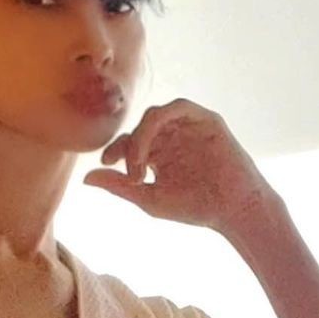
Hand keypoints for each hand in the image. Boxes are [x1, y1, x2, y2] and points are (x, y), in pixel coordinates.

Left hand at [82, 97, 277, 233]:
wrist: (233, 210)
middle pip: (139, 127)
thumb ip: (119, 187)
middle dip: (128, 146)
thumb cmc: (195, 207)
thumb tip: (86, 179)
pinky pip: (179, 107)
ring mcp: (189, 126)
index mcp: (159, 153)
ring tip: (141, 163)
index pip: (128, 142)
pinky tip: (154, 140)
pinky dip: (162, 119)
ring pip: (155, 115)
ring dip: (142, 135)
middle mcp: (173, 136)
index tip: (106, 164)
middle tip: (130, 173)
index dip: (114, 150)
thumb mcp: (150, 198)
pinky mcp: (206, 120)